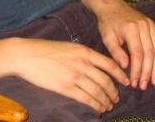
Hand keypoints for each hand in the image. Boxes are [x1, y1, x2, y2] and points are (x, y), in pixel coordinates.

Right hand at [11, 38, 128, 112]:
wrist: (27, 55)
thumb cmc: (45, 50)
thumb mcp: (69, 47)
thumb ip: (83, 55)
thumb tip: (96, 65)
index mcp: (84, 51)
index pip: (109, 64)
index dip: (120, 75)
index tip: (126, 82)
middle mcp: (83, 63)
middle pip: (106, 80)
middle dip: (114, 91)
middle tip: (116, 98)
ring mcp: (75, 76)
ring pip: (98, 92)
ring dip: (106, 100)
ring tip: (109, 106)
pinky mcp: (66, 88)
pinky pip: (86, 99)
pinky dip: (95, 105)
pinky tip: (98, 108)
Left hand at [87, 0, 154, 90]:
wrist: (112, 6)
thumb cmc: (108, 23)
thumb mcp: (107, 37)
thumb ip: (115, 51)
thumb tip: (126, 66)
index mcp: (131, 28)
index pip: (137, 54)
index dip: (137, 70)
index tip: (134, 83)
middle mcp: (143, 26)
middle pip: (149, 53)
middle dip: (147, 72)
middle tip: (144, 86)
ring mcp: (151, 25)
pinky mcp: (154, 26)